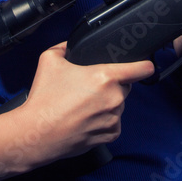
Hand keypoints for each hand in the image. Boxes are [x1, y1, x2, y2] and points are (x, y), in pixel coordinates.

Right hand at [19, 43, 154, 162]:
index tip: (145, 65)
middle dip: (112, 85)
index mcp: (105, 77)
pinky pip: (113, 123)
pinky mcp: (109, 135)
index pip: (141, 69)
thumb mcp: (49, 59)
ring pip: (118, 105)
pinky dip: (103, 121)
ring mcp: (113, 118)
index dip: (144, 64)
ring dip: (107, 104)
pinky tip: (85, 119)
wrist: (37, 133)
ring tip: (83, 106)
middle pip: (124, 86)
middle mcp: (114, 98)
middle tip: (89, 88)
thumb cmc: (44, 99)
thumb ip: (65, 46)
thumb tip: (71, 45)